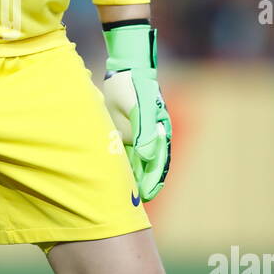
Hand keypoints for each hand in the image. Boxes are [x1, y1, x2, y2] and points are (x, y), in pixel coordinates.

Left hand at [103, 20, 170, 201]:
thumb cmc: (136, 89)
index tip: (147, 195)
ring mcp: (138, 135)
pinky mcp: (125, 131)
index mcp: (160, 133)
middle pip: (149, 165)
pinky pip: (124, 153)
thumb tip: (147, 157)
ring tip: (124, 197)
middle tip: (134, 202)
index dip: (153, 180)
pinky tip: (114, 178)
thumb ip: (144, 133)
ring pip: (136, 161)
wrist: (125, 71)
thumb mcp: (140, 109)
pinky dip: (121, 165)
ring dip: (132, 177)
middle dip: (144, 183)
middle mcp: (151, 137)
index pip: (158, 162)